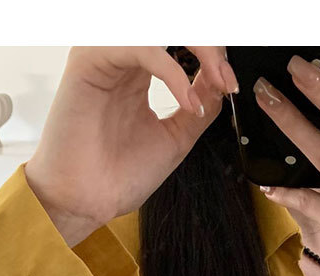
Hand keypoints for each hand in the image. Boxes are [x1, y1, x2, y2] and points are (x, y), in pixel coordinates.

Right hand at [24, 46, 237, 245]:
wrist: (87, 202)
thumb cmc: (118, 176)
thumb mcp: (175, 138)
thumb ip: (199, 106)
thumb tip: (221, 80)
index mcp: (139, 72)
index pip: (181, 43)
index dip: (212, 57)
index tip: (232, 84)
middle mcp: (123, 59)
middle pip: (172, 29)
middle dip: (209, 47)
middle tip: (227, 78)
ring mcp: (106, 56)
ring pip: (158, 29)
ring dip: (198, 48)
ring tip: (216, 82)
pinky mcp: (89, 60)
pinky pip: (140, 47)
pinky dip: (172, 71)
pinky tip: (187, 99)